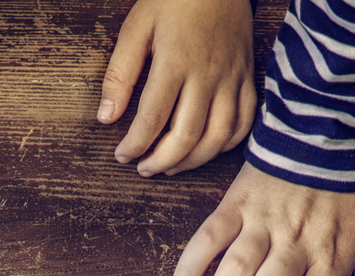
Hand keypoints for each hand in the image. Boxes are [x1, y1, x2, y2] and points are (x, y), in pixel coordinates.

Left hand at [98, 0, 253, 176]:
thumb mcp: (137, 27)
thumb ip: (120, 74)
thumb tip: (106, 117)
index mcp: (176, 62)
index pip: (152, 119)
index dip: (134, 146)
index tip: (122, 155)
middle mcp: (207, 75)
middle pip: (186, 137)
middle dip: (161, 162)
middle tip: (143, 168)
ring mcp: (232, 78)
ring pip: (218, 137)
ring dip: (193, 162)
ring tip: (171, 166)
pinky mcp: (248, 78)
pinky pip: (244, 123)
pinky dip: (226, 145)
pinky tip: (206, 149)